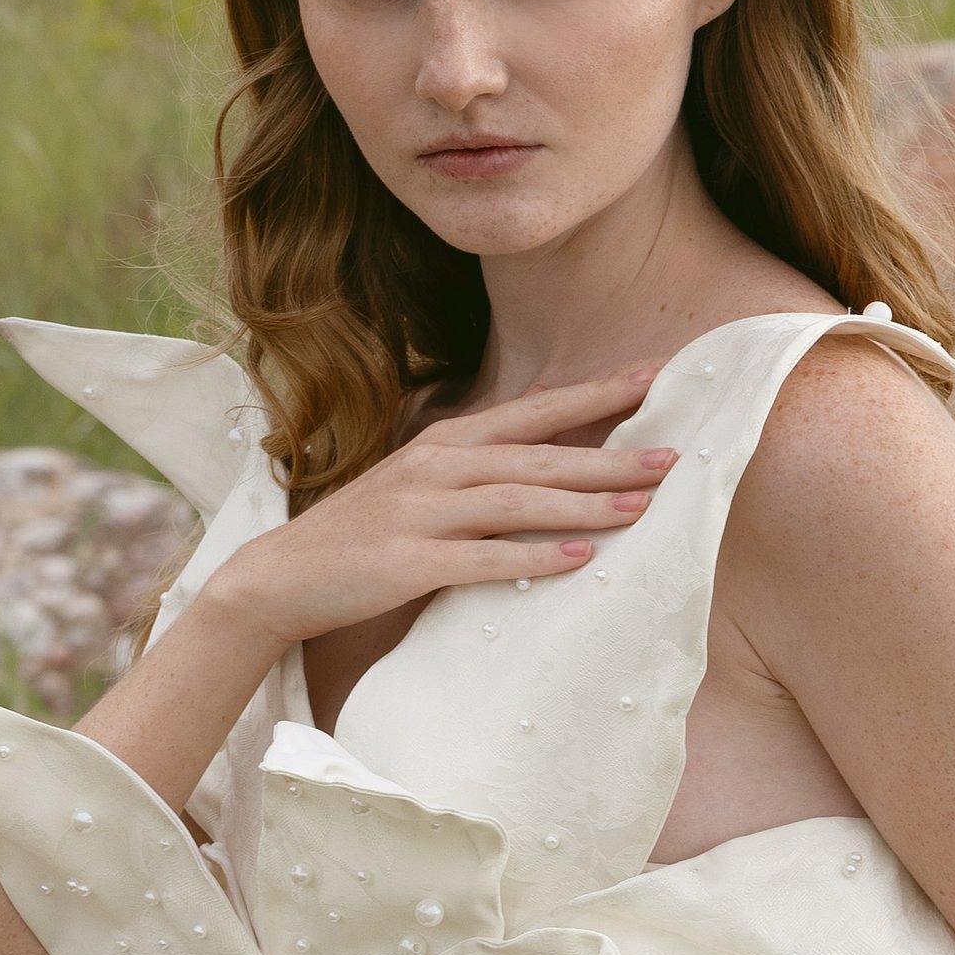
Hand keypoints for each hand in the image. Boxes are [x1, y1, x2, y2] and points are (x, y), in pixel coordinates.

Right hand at [217, 369, 676, 646]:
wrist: (280, 578)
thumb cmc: (366, 536)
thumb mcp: (424, 487)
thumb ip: (483, 471)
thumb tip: (552, 454)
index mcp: (448, 444)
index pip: (536, 411)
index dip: (596, 392)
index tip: (657, 376)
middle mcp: (437, 467)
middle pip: (538, 454)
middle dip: (610, 453)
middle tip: (673, 457)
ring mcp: (420, 512)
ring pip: (517, 500)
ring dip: (583, 502)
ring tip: (640, 508)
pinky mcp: (406, 562)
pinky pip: (481, 558)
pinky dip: (533, 557)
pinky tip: (577, 559)